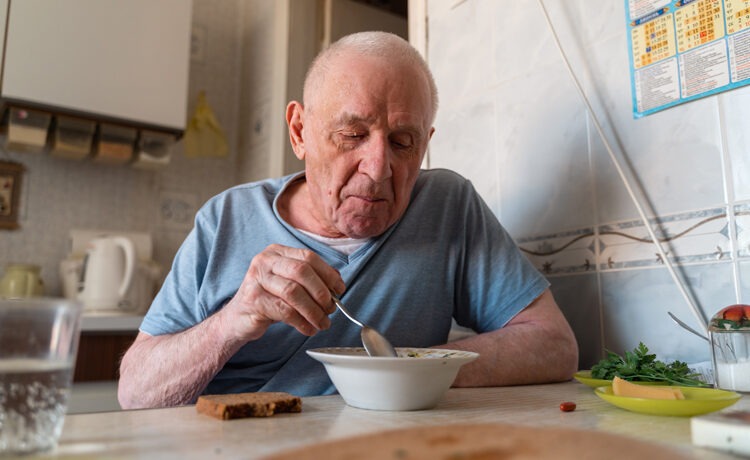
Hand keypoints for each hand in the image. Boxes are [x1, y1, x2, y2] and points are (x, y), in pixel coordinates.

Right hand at [222, 244, 344, 340]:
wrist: (238, 319)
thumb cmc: (269, 300)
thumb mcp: (290, 285)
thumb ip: (312, 280)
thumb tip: (337, 284)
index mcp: (277, 252)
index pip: (308, 257)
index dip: (328, 274)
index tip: (339, 290)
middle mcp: (265, 261)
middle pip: (301, 271)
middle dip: (321, 292)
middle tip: (331, 308)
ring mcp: (256, 279)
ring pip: (294, 292)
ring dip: (313, 311)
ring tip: (322, 323)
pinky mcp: (253, 300)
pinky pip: (284, 311)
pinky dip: (302, 322)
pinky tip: (308, 329)